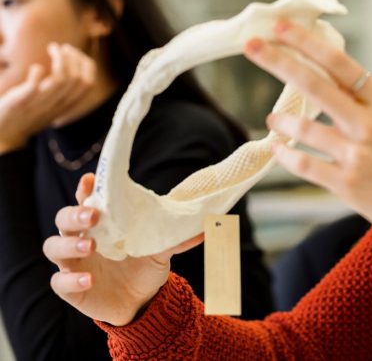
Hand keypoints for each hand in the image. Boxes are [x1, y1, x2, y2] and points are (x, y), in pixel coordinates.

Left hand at [0, 43, 95, 152]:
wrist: (5, 135)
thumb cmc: (28, 115)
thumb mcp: (52, 105)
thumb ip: (63, 91)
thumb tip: (70, 64)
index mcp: (66, 106)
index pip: (88, 83)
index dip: (86, 64)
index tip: (74, 53)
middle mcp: (57, 105)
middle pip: (77, 79)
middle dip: (74, 57)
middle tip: (63, 47)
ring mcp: (39, 104)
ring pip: (61, 80)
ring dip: (60, 59)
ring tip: (54, 48)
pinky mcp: (21, 102)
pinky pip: (33, 86)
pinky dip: (37, 72)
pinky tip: (36, 67)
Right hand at [44, 174, 202, 325]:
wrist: (141, 300)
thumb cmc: (145, 263)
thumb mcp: (162, 248)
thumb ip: (178, 237)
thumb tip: (208, 226)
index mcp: (102, 221)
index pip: (86, 198)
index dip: (85, 188)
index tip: (90, 179)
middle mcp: (82, 236)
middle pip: (63, 218)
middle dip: (74, 213)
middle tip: (93, 214)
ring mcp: (73, 261)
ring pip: (54, 246)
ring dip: (70, 243)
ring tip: (92, 245)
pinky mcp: (71, 287)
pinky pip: (59, 281)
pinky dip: (71, 279)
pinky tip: (88, 279)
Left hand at [244, 20, 371, 242]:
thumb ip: (366, 100)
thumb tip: (330, 76)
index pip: (339, 62)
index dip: (307, 42)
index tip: (280, 26)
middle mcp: (370, 123)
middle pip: (314, 84)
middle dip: (278, 61)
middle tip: (251, 45)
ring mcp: (358, 155)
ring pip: (303, 127)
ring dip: (280, 120)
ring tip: (272, 119)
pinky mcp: (348, 185)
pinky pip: (304, 164)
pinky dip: (285, 154)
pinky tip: (278, 148)